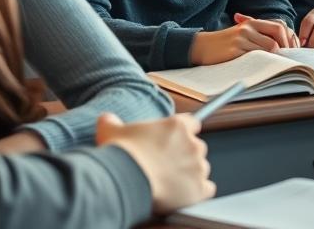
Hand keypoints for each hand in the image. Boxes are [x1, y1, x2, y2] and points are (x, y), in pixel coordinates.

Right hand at [96, 113, 213, 213]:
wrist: (126, 178)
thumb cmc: (122, 153)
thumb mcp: (110, 129)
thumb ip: (112, 121)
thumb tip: (107, 119)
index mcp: (176, 126)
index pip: (193, 123)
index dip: (183, 132)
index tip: (174, 139)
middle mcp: (192, 144)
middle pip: (196, 147)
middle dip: (184, 155)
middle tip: (166, 163)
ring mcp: (198, 166)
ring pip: (201, 168)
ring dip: (190, 173)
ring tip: (170, 181)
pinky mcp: (199, 189)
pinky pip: (206, 189)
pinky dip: (197, 192)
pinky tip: (183, 194)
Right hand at [189, 15, 296, 64]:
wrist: (202, 47)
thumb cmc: (225, 44)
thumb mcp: (242, 34)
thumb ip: (259, 36)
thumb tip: (283, 46)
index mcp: (252, 23)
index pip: (279, 25)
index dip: (289, 38)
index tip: (292, 51)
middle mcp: (248, 28)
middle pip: (278, 33)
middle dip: (287, 47)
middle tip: (288, 59)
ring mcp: (242, 38)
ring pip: (270, 46)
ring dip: (276, 57)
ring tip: (276, 64)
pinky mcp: (235, 50)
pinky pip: (257, 57)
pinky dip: (264, 63)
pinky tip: (264, 68)